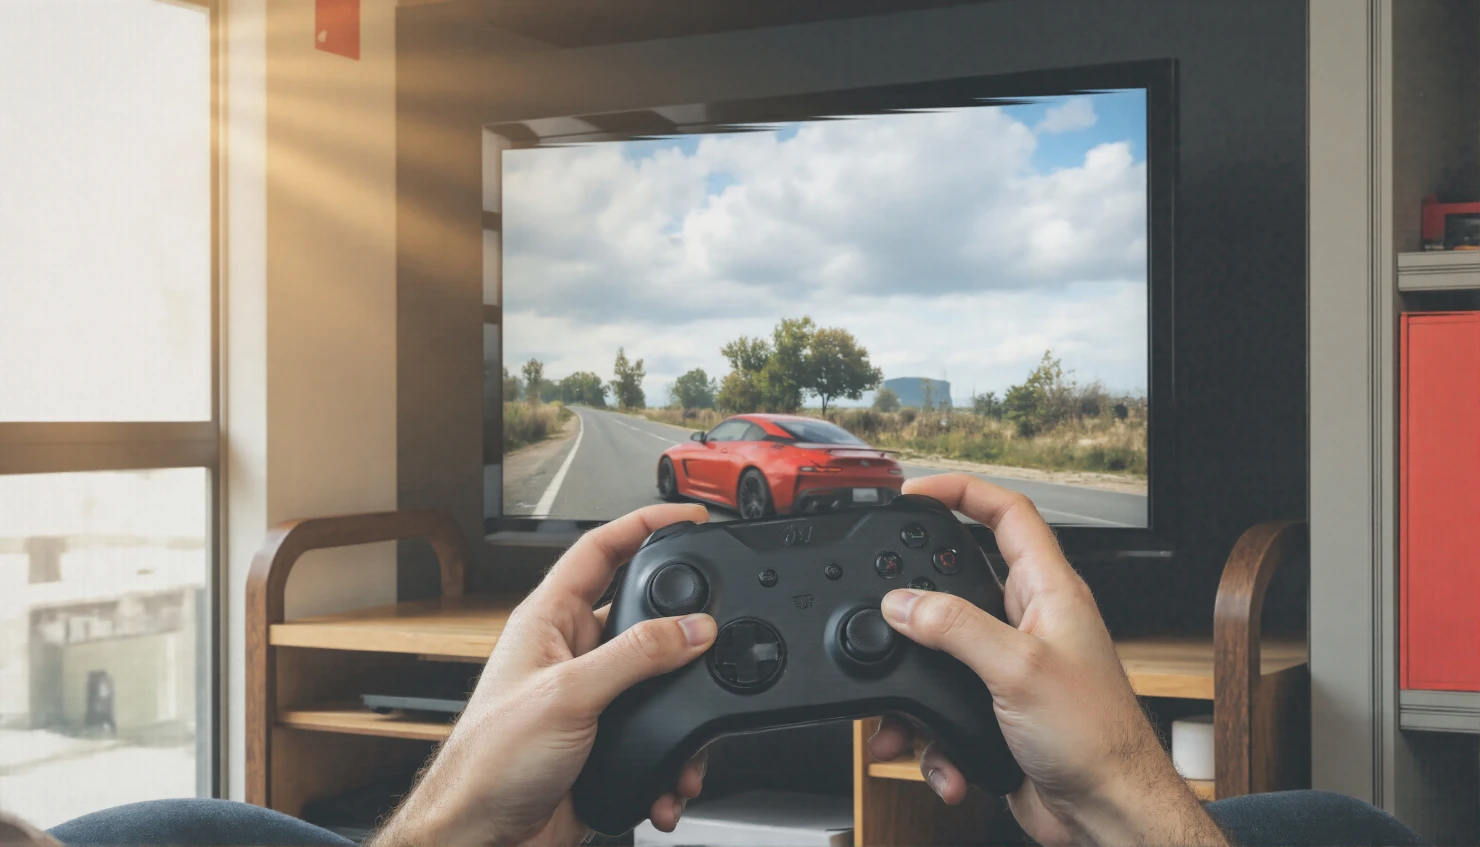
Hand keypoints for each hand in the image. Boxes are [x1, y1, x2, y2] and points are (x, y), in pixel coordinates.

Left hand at [372, 504, 717, 846]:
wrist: (481, 837)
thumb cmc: (488, 764)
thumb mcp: (568, 696)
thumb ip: (634, 657)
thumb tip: (692, 627)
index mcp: (548, 621)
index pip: (600, 549)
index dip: (643, 524)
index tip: (687, 516)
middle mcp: (569, 653)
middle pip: (640, 615)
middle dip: (681, 631)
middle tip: (717, 627)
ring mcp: (588, 698)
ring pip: (657, 683)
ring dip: (682, 713)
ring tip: (694, 736)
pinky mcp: (604, 741)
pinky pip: (657, 734)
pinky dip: (674, 757)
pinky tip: (672, 777)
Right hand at [868, 475, 1225, 846]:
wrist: (1108, 813)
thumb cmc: (1097, 738)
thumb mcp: (1017, 670)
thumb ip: (955, 629)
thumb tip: (904, 602)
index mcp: (1049, 591)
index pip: (1007, 514)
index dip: (962, 491)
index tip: (915, 491)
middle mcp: (1031, 621)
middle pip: (960, 583)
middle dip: (918, 602)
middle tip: (883, 602)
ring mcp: (1013, 667)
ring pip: (942, 655)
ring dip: (915, 690)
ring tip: (902, 719)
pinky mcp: (997, 710)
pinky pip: (944, 708)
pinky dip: (932, 736)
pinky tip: (940, 756)